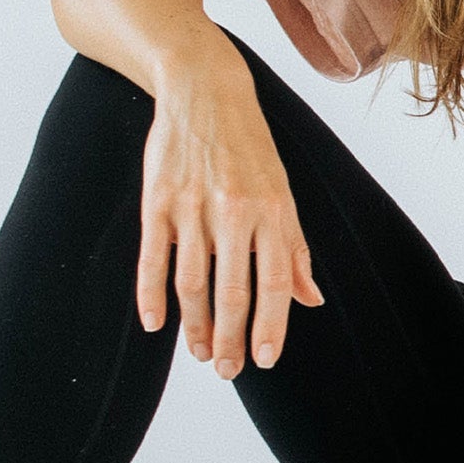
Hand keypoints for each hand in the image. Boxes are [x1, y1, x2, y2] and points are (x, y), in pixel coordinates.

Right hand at [136, 63, 322, 377]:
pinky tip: (156, 323)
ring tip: (199, 353)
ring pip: (192, 281)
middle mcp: (235, 211)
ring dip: (194, 325)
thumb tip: (312, 299)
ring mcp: (193, 206)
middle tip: (227, 372)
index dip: (271, 326)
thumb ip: (294, 248)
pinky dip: (152, 294)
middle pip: (231, 290)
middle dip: (230, 338)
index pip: (274, 282)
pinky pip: (152, 257)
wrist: (205, 91)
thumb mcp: (284, 192)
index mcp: (273, 210)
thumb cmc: (250, 149)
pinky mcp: (158, 200)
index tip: (264, 361)